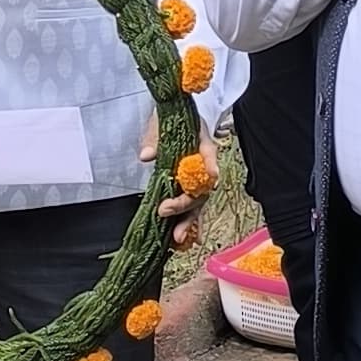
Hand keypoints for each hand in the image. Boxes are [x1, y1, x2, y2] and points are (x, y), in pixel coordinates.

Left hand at [138, 109, 211, 230]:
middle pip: (201, 187)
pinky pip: (193, 211)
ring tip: (178, 237)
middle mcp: (204, 166)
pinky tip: (183, 241)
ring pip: (198, 204)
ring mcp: (199, 181)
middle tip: (165, 210)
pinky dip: (189, 225)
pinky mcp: (191, 192)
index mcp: (202, 143)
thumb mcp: (160, 123)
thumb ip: (154, 138)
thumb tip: (147, 156)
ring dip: (189, 221)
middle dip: (185, 202)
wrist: (176, 119)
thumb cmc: (171, 120)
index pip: (210, 153)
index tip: (213, 174)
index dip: (211, 164)